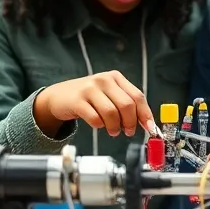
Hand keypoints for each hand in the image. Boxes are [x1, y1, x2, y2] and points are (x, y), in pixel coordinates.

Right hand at [35, 71, 156, 138]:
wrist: (59, 96)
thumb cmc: (88, 98)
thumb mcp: (109, 95)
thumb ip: (127, 105)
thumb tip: (146, 123)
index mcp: (115, 78)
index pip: (137, 96)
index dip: (145, 114)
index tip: (150, 128)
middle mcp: (104, 80)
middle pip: (126, 105)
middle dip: (130, 123)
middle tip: (127, 131)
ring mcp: (89, 89)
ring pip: (112, 113)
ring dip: (114, 127)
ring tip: (113, 130)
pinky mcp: (77, 100)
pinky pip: (95, 119)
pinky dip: (99, 126)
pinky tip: (98, 124)